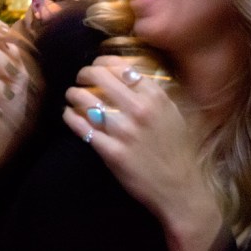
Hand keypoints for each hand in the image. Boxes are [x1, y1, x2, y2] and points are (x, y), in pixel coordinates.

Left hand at [62, 56, 223, 250]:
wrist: (180, 188)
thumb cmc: (176, 150)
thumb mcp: (172, 114)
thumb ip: (151, 93)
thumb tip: (125, 73)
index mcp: (156, 97)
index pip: (120, 66)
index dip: (101, 63)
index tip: (96, 67)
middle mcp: (139, 109)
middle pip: (98, 76)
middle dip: (83, 74)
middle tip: (81, 79)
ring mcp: (123, 130)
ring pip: (83, 99)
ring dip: (73, 94)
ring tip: (72, 97)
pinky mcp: (110, 151)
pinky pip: (79, 125)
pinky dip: (70, 116)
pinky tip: (70, 115)